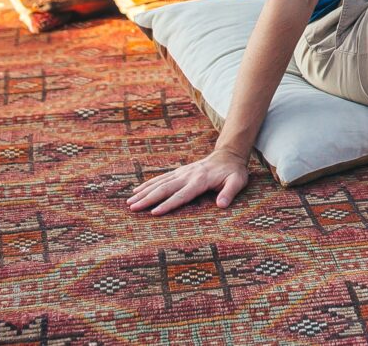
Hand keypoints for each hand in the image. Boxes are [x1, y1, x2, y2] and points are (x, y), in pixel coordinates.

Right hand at [128, 149, 250, 213]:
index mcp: (200, 180)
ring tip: (129, 202)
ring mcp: (182, 173)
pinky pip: (161, 178)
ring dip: (144, 192)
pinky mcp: (179, 172)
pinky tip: (137, 190)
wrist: (228, 155)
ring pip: (160, 183)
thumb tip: (221, 205)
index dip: (168, 205)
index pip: (182, 195)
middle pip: (165, 188)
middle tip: (132, 208)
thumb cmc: (234, 172)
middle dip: (148, 199)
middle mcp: (188, 175)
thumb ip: (229, 192)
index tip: (154, 213)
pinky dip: (148, 184)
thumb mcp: (238, 181)